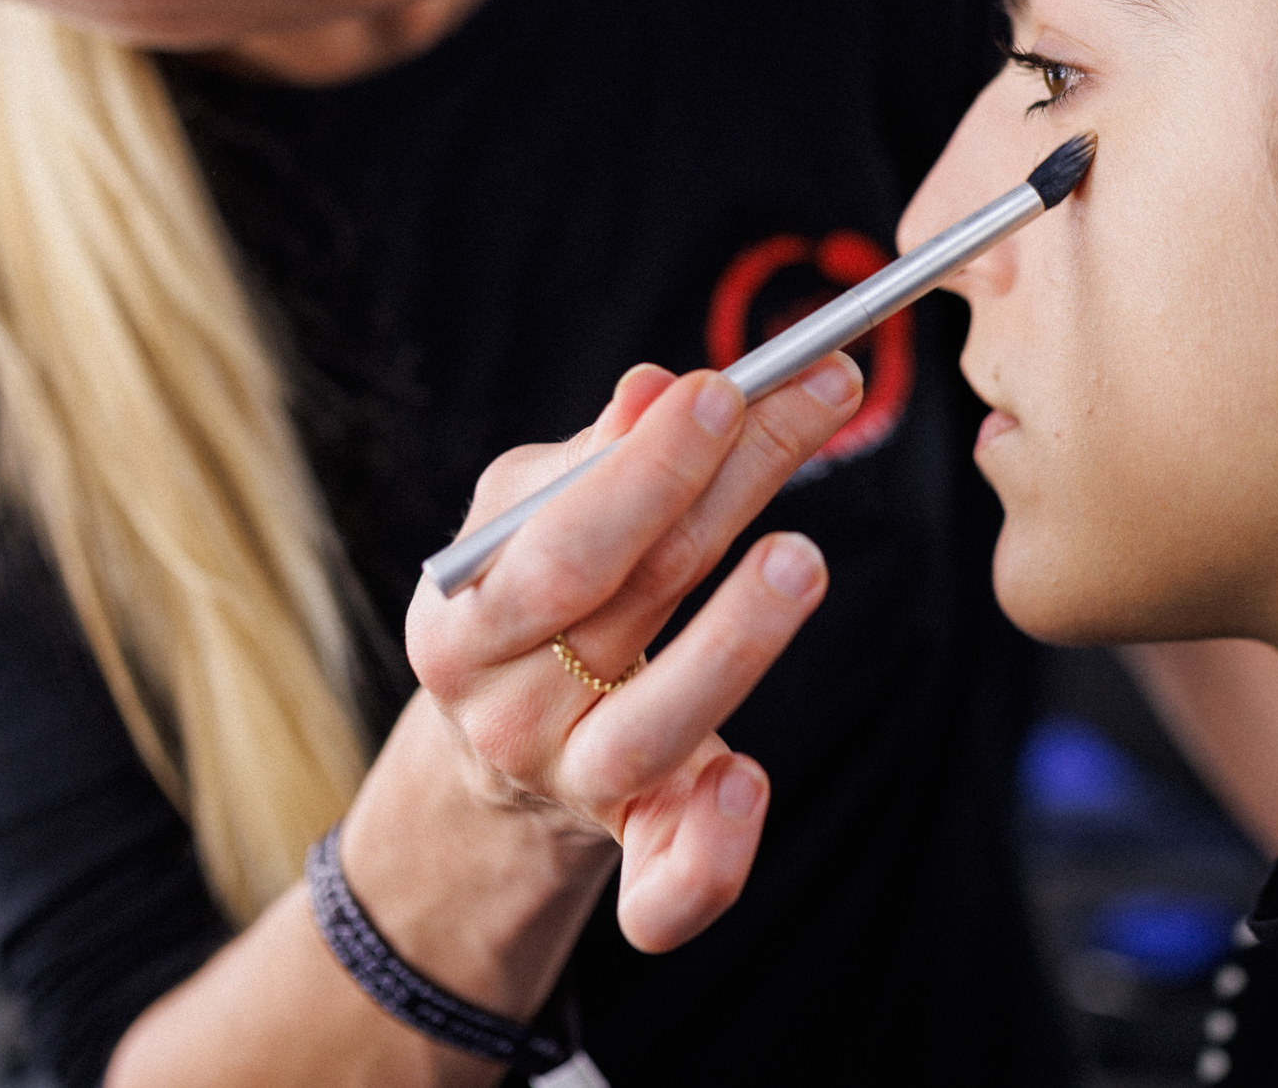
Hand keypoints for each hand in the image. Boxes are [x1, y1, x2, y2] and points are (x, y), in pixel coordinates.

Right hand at [400, 356, 860, 950]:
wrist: (499, 752)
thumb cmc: (536, 597)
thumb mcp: (532, 519)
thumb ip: (595, 459)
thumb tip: (655, 392)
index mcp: (463, 619)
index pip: (562, 535)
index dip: (648, 462)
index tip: (725, 389)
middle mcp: (506, 711)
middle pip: (623, 599)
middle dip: (722, 491)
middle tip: (814, 403)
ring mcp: (571, 785)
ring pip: (651, 731)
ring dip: (734, 641)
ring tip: (803, 558)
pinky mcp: (633, 845)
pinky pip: (663, 889)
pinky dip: (710, 849)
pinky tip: (749, 782)